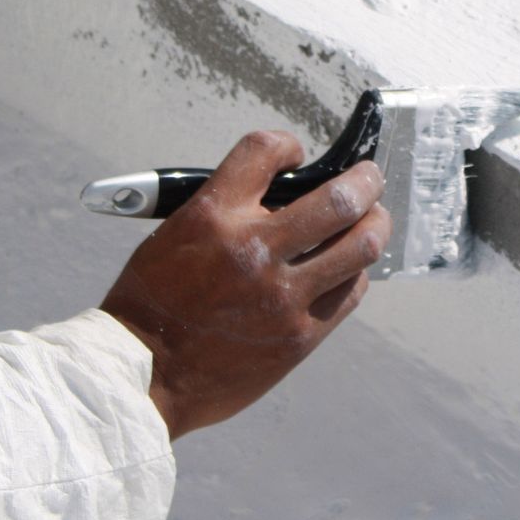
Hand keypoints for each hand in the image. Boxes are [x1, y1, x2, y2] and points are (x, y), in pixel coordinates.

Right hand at [99, 130, 388, 439]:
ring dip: (375, 223)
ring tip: (373, 218)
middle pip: (339, 197)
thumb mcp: (176, 235)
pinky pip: (350, 292)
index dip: (287, 144)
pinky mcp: (299, 337)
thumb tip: (284, 193)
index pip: (265, 150)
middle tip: (368, 177)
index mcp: (212, 217)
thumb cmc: (154, 303)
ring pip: (361, 246)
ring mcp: (282, 297)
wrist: (145, 375)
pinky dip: (354, 272)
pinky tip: (347, 267)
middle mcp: (253, 251)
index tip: (295, 153)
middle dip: (364, 180)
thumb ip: (229, 209)